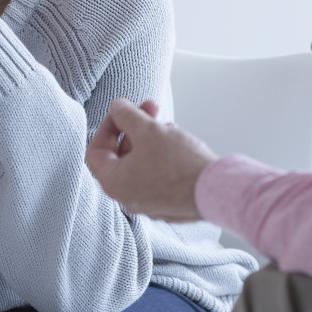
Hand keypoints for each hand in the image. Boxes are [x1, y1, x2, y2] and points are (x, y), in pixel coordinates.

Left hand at [87, 99, 217, 221]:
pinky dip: (162, 156)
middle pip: (121, 155)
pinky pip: (158, 175)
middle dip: (135, 127)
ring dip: (151, 139)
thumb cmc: (180, 164)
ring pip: (141, 163)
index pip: (95, 152)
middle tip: (150, 108)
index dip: (107, 126)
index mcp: (115, 183)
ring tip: (169, 125)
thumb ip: (126, 115)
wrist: (216, 190)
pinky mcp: (169, 203)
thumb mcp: (148, 130)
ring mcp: (149, 203)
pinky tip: (178, 142)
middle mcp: (128, 197)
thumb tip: (117, 108)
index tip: (122, 113)